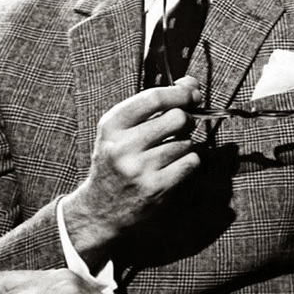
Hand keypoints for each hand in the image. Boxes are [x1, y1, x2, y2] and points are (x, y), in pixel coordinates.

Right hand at [63, 77, 203, 271]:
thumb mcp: (121, 129)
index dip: (181, 92)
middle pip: (177, 118)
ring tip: (166, 154)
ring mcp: (139, 169)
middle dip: (185, 120)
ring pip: (186, 142)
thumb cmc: (117, 161)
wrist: (100, 209)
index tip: (193, 94)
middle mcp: (122, 146)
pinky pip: (190, 162)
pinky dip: (189, 162)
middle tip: (178, 129)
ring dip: (184, 145)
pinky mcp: (156, 188)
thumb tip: (192, 84)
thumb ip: (153, 104)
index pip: (154, 98)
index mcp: (111, 126)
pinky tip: (173, 167)